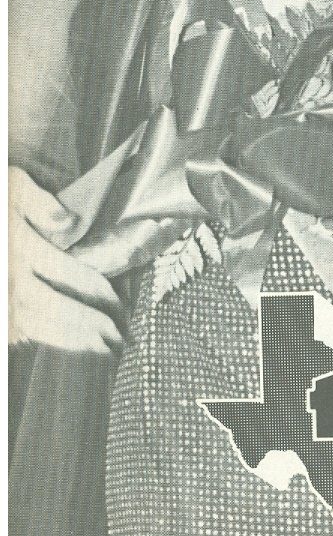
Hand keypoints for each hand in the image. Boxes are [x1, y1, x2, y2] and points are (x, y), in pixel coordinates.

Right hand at [9, 166, 126, 354]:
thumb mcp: (14, 186)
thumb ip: (41, 204)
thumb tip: (69, 221)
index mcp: (23, 249)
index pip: (69, 274)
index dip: (96, 291)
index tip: (118, 303)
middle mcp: (12, 280)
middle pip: (56, 308)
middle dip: (88, 325)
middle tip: (117, 337)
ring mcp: (3, 299)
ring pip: (38, 326)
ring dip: (70, 339)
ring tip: (100, 348)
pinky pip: (19, 332)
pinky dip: (43, 340)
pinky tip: (64, 344)